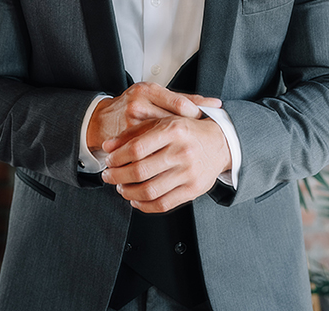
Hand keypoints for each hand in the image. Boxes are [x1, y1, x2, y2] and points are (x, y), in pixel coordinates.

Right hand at [87, 82, 221, 151]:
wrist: (100, 119)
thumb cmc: (132, 104)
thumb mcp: (155, 94)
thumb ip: (182, 99)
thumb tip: (215, 104)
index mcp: (148, 91)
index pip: (180, 104)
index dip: (196, 115)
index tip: (203, 122)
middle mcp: (139, 105)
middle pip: (171, 123)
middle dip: (188, 136)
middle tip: (199, 144)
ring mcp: (129, 125)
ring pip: (159, 142)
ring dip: (175, 152)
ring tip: (188, 158)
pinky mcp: (123, 143)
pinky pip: (146, 155)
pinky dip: (159, 162)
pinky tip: (170, 168)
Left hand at [101, 115, 231, 212]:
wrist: (220, 143)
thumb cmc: (187, 131)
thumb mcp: (162, 122)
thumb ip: (134, 132)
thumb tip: (108, 145)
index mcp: (172, 130)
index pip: (136, 148)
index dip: (117, 158)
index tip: (109, 160)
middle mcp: (181, 151)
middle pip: (140, 171)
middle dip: (117, 176)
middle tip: (109, 176)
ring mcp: (188, 173)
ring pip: (149, 191)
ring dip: (128, 192)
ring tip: (121, 188)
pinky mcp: (193, 190)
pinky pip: (163, 204)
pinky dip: (144, 206)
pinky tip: (136, 200)